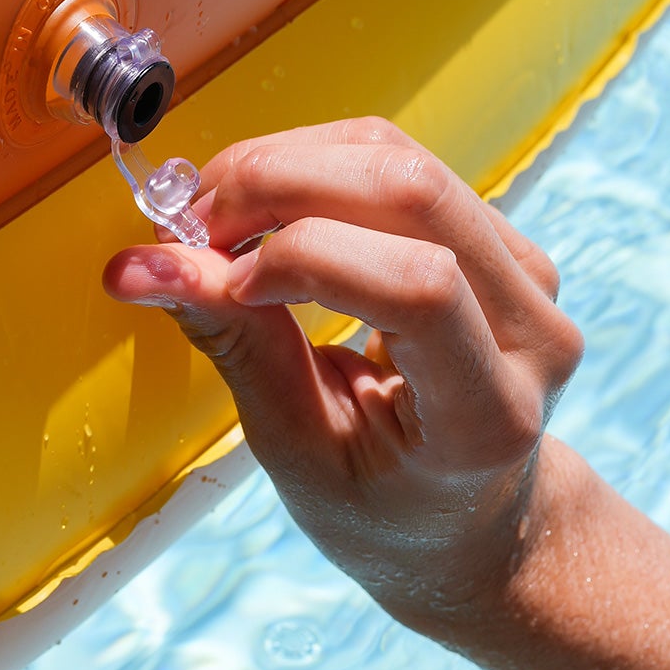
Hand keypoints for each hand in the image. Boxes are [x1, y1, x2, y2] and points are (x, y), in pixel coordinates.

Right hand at [104, 117, 582, 619]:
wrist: (468, 514)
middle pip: (408, 190)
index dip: (306, 258)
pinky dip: (307, 162)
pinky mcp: (496, 234)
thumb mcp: (296, 448)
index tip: (223, 281)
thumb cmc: (382, 505)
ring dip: (282, 162)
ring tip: (218, 217)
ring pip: (395, 154)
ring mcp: (525, 271)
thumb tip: (137, 266)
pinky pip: (395, 157)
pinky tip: (262, 209)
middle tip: (193, 224)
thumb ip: (233, 343)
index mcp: (490, 415)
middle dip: (275, 182)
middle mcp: (531, 328)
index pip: (419, 288)